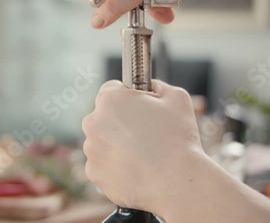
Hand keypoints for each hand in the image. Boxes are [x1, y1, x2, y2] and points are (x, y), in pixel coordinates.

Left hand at [82, 80, 203, 213]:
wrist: (177, 183)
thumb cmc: (178, 139)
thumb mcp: (177, 98)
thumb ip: (158, 86)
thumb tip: (150, 87)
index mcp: (109, 100)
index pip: (112, 90)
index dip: (129, 98)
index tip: (140, 108)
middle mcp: (93, 122)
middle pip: (104, 117)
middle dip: (120, 122)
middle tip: (144, 134)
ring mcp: (91, 149)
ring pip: (102, 142)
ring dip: (116, 145)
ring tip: (142, 155)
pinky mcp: (94, 173)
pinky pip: (103, 165)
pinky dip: (115, 167)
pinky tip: (135, 169)